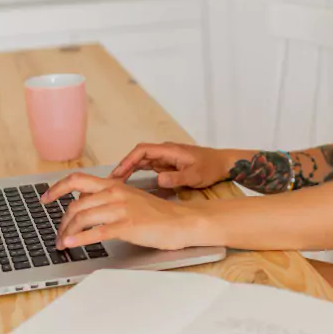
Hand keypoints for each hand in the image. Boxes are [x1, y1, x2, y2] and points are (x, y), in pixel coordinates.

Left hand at [41, 173, 204, 250]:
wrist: (181, 222)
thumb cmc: (157, 214)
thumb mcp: (131, 198)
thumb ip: (109, 198)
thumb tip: (86, 204)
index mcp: (115, 185)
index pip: (78, 179)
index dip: (56, 188)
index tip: (44, 198)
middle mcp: (115, 193)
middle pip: (76, 204)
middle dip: (62, 222)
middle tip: (58, 234)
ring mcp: (121, 209)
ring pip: (82, 217)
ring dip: (67, 232)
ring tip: (62, 243)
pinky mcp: (127, 226)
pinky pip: (96, 232)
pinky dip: (79, 239)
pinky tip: (71, 244)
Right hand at [109, 142, 230, 188]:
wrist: (222, 164)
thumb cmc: (210, 167)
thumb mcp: (195, 176)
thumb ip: (177, 178)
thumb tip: (159, 179)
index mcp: (169, 150)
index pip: (143, 150)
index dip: (129, 160)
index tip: (118, 172)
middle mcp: (165, 151)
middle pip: (139, 155)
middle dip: (124, 166)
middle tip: (110, 181)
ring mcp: (165, 157)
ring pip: (141, 161)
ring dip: (128, 169)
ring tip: (115, 183)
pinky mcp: (167, 164)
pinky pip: (148, 166)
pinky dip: (136, 172)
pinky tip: (129, 181)